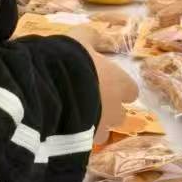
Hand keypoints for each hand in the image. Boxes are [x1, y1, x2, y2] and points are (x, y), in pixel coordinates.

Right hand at [65, 29, 138, 145]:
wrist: (50, 89)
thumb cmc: (72, 61)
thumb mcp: (79, 39)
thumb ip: (90, 37)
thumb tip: (95, 36)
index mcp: (119, 84)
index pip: (131, 91)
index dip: (119, 88)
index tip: (107, 83)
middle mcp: (114, 110)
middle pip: (119, 116)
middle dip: (107, 111)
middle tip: (88, 101)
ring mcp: (98, 130)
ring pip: (100, 134)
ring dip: (91, 127)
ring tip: (71, 117)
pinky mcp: (80, 145)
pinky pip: (81, 144)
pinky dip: (74, 139)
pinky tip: (59, 129)